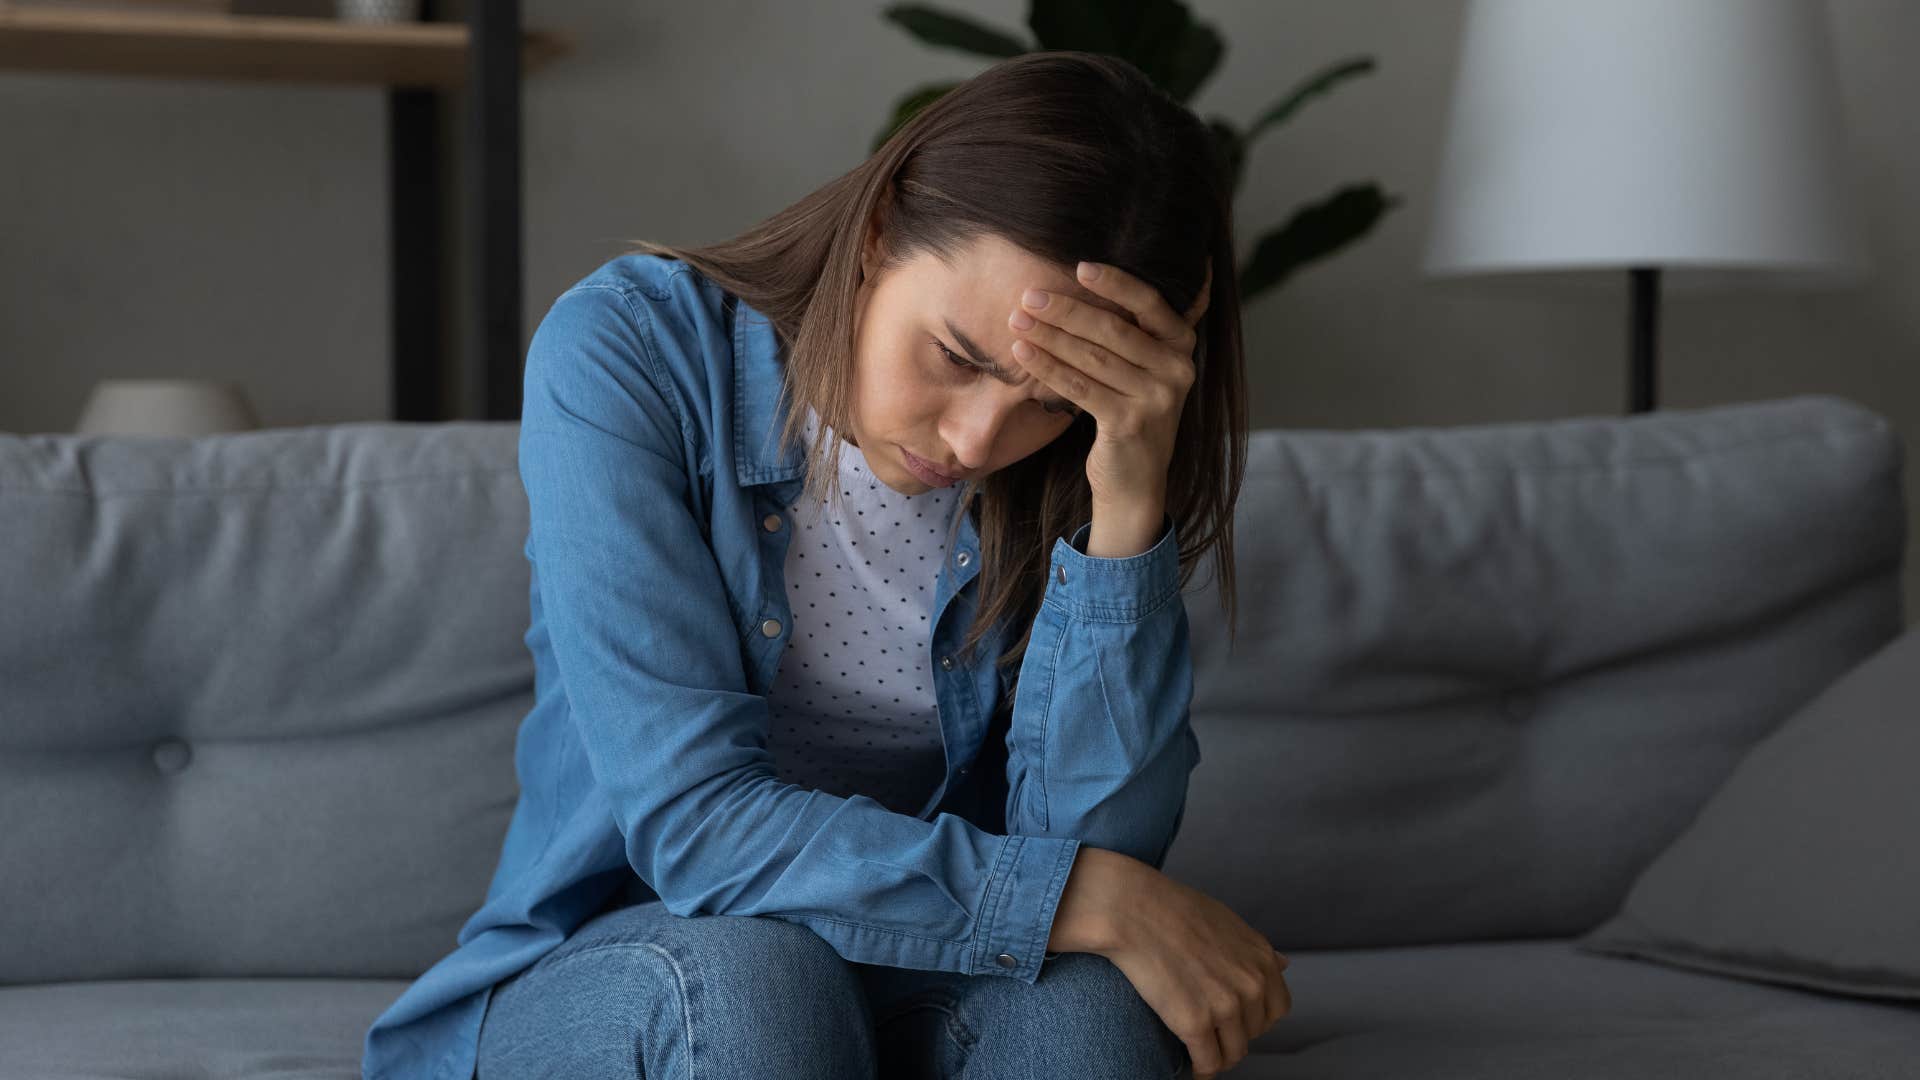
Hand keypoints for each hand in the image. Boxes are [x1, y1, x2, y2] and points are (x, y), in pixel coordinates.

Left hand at [1006, 257, 1212, 508]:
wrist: (1135, 480)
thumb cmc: (1130, 411)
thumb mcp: (1143, 368)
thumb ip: (1134, 328)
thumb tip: (1093, 274)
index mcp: (1182, 345)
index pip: (1150, 303)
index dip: (1116, 283)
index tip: (1079, 267)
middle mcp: (1177, 369)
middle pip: (1114, 329)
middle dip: (1066, 310)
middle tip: (1029, 296)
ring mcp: (1157, 399)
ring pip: (1093, 358)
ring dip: (1050, 336)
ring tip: (1017, 321)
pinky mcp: (1129, 424)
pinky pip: (1080, 388)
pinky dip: (1047, 368)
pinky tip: (1022, 354)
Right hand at [1066, 849, 1290, 1079]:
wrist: (1132, 909)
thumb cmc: (1172, 908)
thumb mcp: (1227, 921)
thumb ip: (1256, 949)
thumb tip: (1284, 964)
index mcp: (1262, 959)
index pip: (1277, 1009)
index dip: (1256, 1017)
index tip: (1236, 1018)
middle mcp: (1252, 984)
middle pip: (1254, 1033)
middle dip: (1234, 1033)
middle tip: (1211, 1030)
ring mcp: (1225, 1005)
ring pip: (1233, 1053)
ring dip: (1218, 1055)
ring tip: (1201, 1051)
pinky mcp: (1195, 1023)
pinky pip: (1208, 1063)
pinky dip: (1201, 1069)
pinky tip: (1191, 1065)